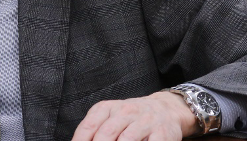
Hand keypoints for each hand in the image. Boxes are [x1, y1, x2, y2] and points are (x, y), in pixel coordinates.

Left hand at [71, 91, 199, 140]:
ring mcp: (145, 122)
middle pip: (106, 133)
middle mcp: (126, 111)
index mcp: (108, 108)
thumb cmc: (133, 116)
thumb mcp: (111, 116)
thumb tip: (81, 141)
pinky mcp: (162, 133)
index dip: (81, 140)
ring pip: (127, 139)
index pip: (89, 125)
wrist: (165, 109)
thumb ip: (96, 129)